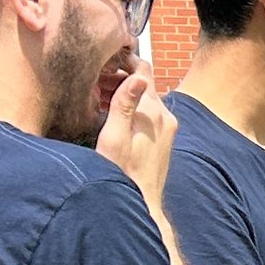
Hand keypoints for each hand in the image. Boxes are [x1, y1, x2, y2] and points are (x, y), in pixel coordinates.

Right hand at [95, 68, 176, 214]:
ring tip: (101, 100)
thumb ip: (124, 105)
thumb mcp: (115, 137)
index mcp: (153, 111)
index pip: (143, 71)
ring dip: (125, 95)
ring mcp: (167, 128)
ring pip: (145, 99)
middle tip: (97, 83)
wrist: (142, 204)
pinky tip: (115, 118)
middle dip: (121, 79)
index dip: (124, 61)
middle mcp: (165, 117)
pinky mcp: (164, 139)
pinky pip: (148, 114)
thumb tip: (138, 76)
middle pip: (144, 84)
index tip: (105, 61)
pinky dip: (132, 109)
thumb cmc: (123, 173)